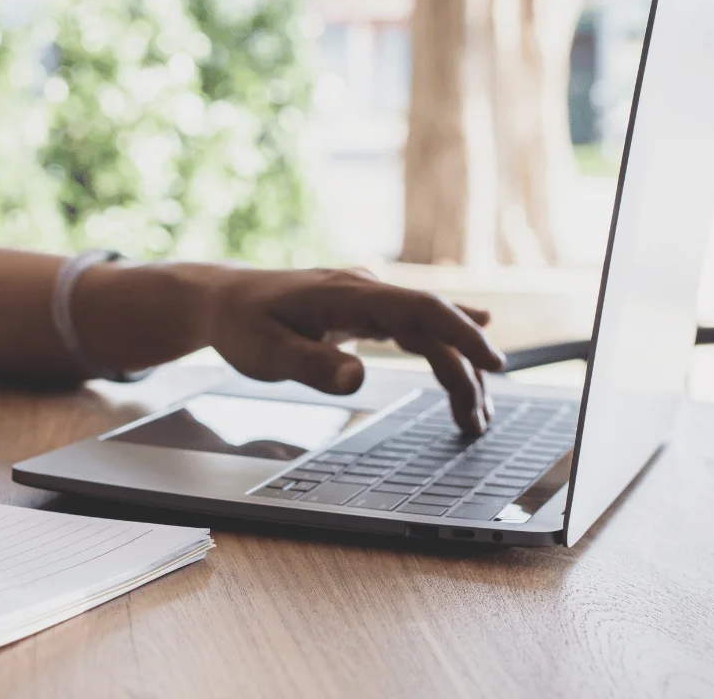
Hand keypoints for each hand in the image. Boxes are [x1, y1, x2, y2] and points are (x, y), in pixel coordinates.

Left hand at [200, 267, 504, 434]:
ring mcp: (365, 297)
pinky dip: (444, 340)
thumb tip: (357, 379)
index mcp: (347, 295)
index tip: (493, 363)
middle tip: (479, 423)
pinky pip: (412, 324)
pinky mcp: (361, 309)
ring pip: (426, 329)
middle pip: (433, 325)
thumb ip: (312, 366)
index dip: (461, 333)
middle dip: (464, 372)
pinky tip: (474, 343)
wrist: (220, 299)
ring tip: (473, 415)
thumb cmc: (241, 325)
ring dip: (454, 367)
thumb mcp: (267, 354)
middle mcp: (365, 289)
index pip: (420, 309)